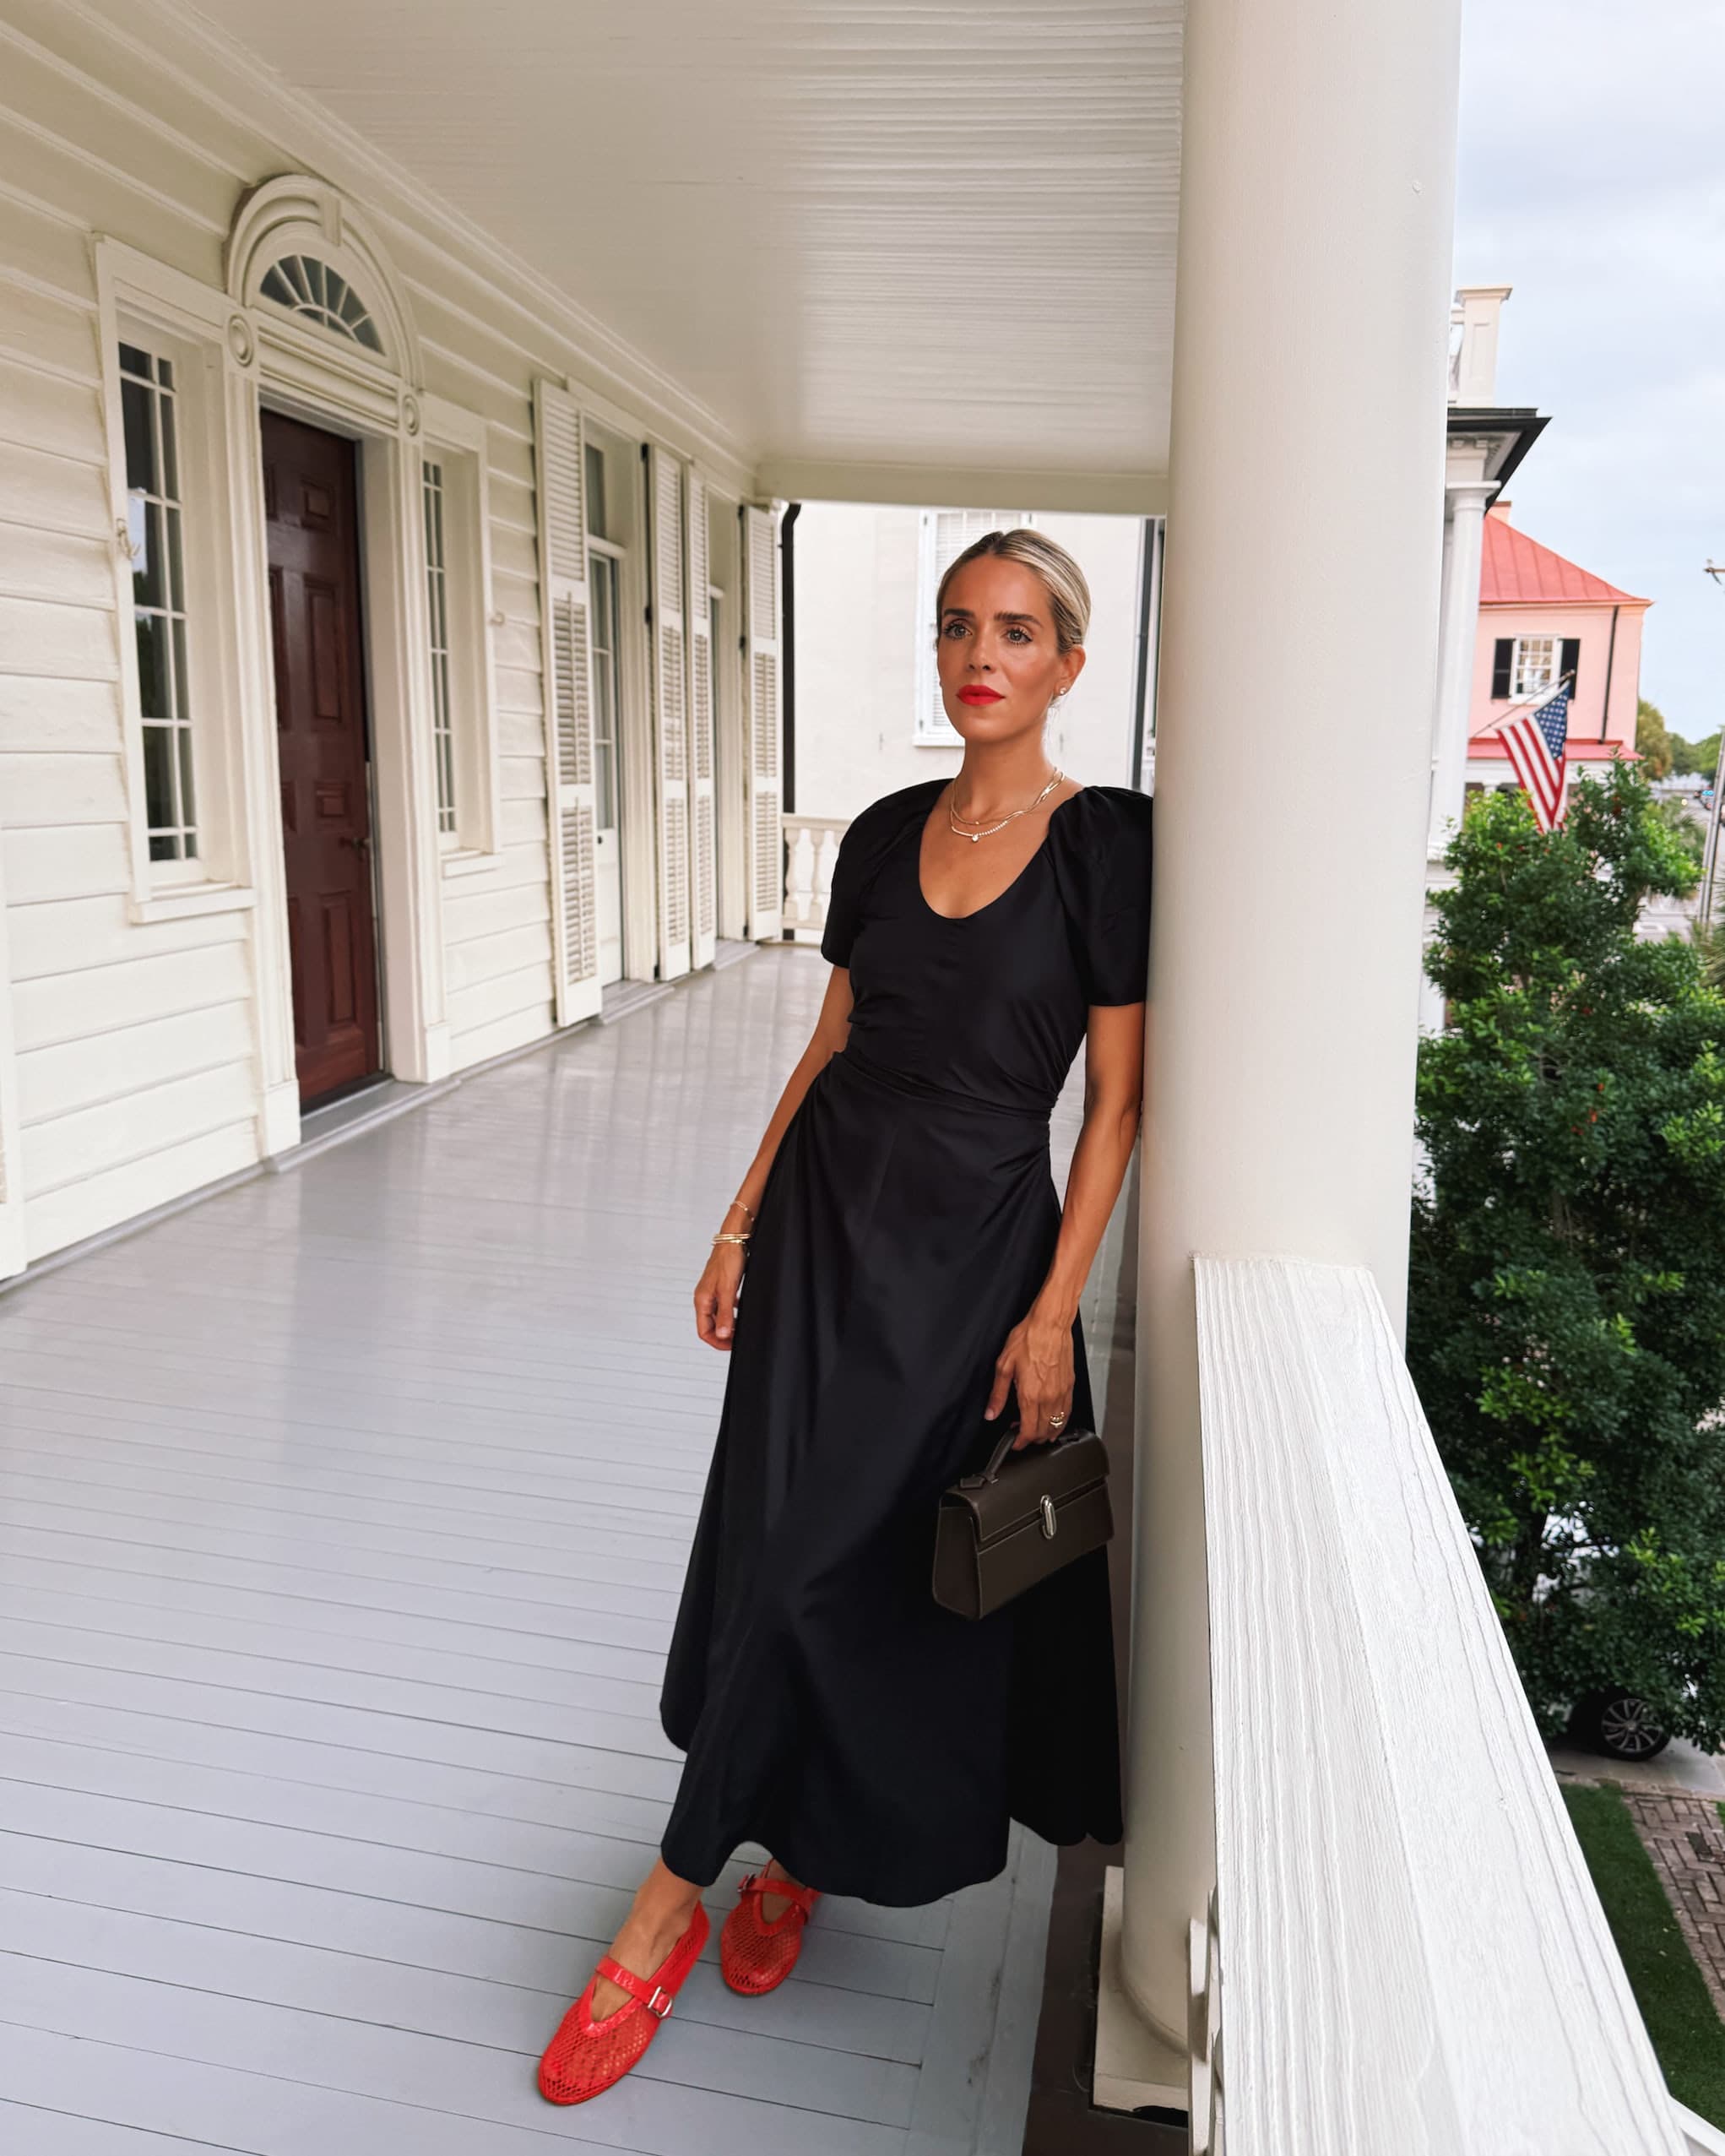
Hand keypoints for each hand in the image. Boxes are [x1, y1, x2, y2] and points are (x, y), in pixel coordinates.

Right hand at [694, 1241, 746, 1349]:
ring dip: (728, 1324)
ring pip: (718, 1316)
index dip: (718, 1342)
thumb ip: (725, 1313)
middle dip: (724, 1335)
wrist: (734, 1239)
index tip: (732, 1345)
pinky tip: (741, 1310)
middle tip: (739, 1338)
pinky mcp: (721, 1285)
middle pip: (710, 1326)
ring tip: (741, 1326)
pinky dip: (732, 1311)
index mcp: (702, 1300)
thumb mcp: (728, 1289)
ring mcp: (712, 1291)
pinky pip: (724, 1305)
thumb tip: (723, 1334)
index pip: (704, 1332)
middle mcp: (705, 1297)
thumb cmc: (728, 1259)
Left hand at [984, 1298, 1075, 1450]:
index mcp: (1030, 1395)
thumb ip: (998, 1394)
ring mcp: (1061, 1392)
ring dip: (1046, 1433)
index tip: (1015, 1442)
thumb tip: (991, 1412)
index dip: (1020, 1442)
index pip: (1027, 1431)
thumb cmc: (1028, 1338)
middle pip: (1043, 1432)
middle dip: (1032, 1439)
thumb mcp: (1004, 1365)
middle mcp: (1048, 1397)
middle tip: (1021, 1435)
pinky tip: (1054, 1421)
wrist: (1050, 1324)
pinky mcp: (1070, 1386)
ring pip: (1057, 1425)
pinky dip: (1060, 1422)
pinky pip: (1067, 1412)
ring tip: (1036, 1432)